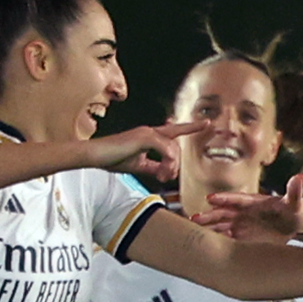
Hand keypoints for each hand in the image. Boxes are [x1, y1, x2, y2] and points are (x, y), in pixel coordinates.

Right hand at [84, 121, 205, 186]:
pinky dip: (166, 161)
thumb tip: (163, 172)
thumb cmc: (112, 158)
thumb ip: (152, 166)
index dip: (191, 127)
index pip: (174, 131)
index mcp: (149, 136)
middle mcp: (150, 131)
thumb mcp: (137, 165)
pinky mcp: (144, 137)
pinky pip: (165, 148)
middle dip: (175, 164)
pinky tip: (160, 172)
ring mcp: (147, 132)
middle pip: (176, 145)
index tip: (206, 123)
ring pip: (172, 148)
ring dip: (170, 166)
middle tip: (165, 178)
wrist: (95, 155)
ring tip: (161, 177)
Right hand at [195, 176, 302, 241]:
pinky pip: (226, 239)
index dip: (224, 199)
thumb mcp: (295, 201)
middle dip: (209, 216)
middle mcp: (243, 212)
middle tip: (194, 219)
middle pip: (222, 213)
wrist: (293, 225)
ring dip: (208, 229)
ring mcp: (240, 225)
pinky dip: (216, 242)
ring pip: (220, 227)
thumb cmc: (293, 210)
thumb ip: (294, 191)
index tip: (210, 199)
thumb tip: (299, 178)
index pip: (236, 199)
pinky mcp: (241, 237)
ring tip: (194, 231)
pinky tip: (206, 246)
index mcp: (252, 201)